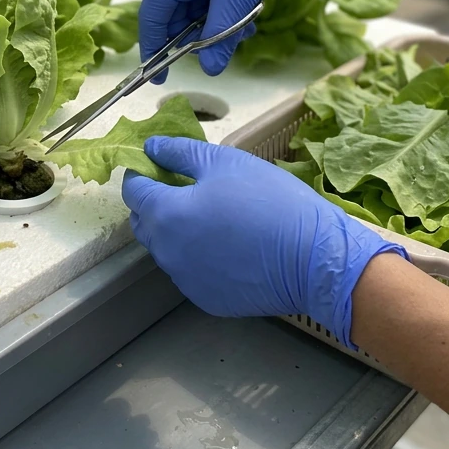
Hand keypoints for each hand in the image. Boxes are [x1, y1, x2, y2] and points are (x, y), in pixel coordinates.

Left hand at [121, 136, 404, 350]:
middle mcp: (166, 252)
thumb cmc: (269, 201)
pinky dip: (197, 257)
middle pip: (144, 223)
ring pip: (166, 250)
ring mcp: (185, 280)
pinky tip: (226, 247)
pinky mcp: (206, 300)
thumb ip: (180, 152)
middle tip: (186, 188)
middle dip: (154, 203)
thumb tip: (151, 148)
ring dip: (176, 232)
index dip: (142, 174)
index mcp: (166, 215)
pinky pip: (190, 272)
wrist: (314, 259)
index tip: (158, 164)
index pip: (133, 192)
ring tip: (210, 218)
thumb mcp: (225, 162)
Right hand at [138, 0, 350, 79]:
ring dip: (218, 24)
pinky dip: (226, 9)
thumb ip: (220, 35)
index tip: (160, 78)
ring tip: (245, 26)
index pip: (153, 16)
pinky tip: (248, 13)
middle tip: (224, 49)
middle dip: (200, 36)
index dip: (154, 50)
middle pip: (176, 14)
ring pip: (197, 8)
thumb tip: (210, 70)